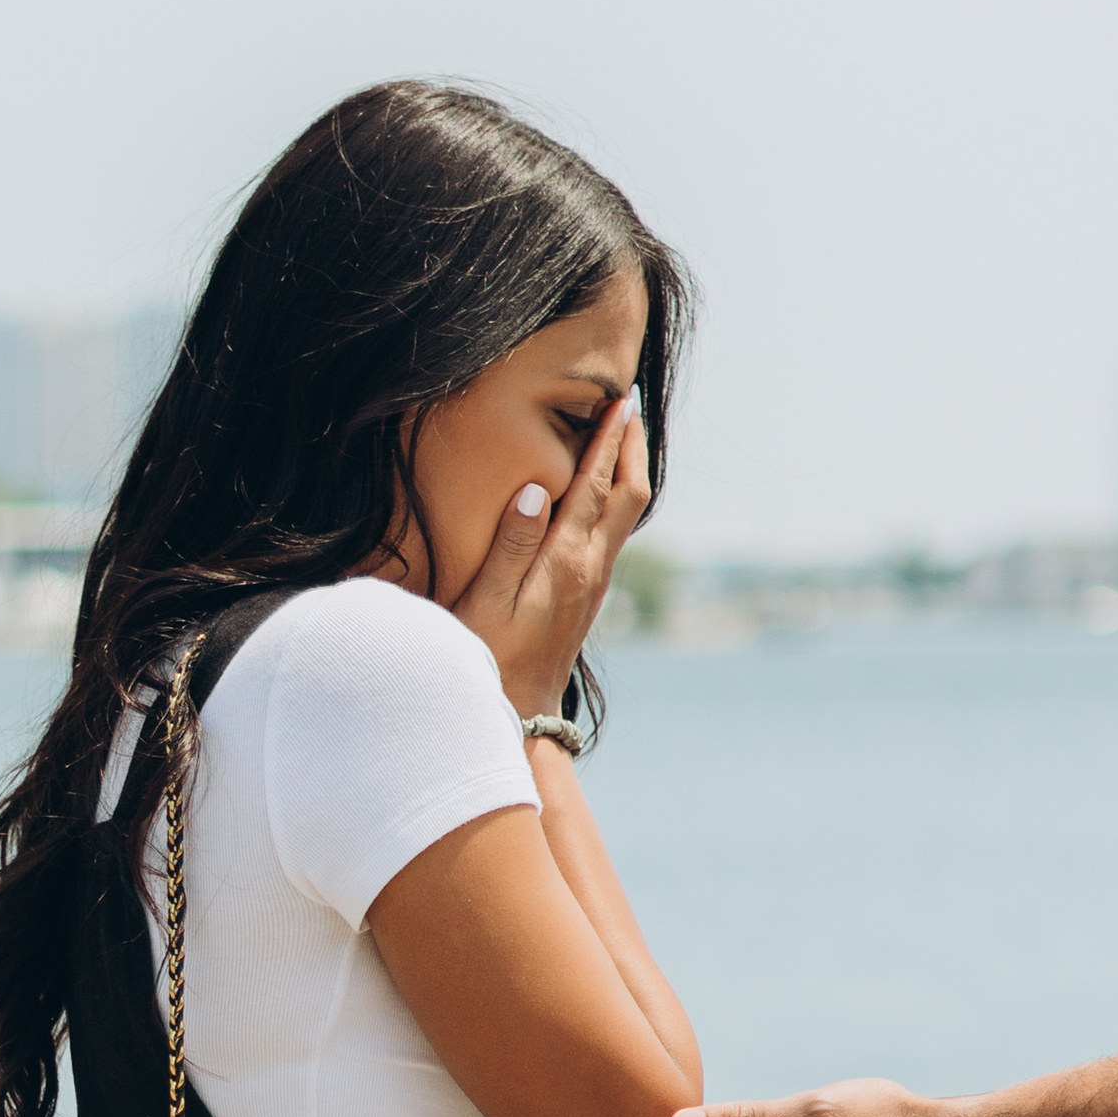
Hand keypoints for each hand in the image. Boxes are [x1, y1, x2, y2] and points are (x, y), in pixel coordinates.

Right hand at [449, 390, 650, 719]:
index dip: (607, 441)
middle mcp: (591, 568)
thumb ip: (509, 544)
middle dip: (631, 447)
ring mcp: (594, 583)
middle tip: (629, 405)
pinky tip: (601, 489)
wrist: (520, 714)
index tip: (619, 402)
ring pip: (626, 514)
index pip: (595, 487)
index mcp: (566, 561)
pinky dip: (613, 497)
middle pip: (629, 495)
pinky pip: (613, 532)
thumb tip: (533, 489)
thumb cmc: (491, 656)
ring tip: (620, 434)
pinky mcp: (588, 594)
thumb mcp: (486, 600)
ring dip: (626, 469)